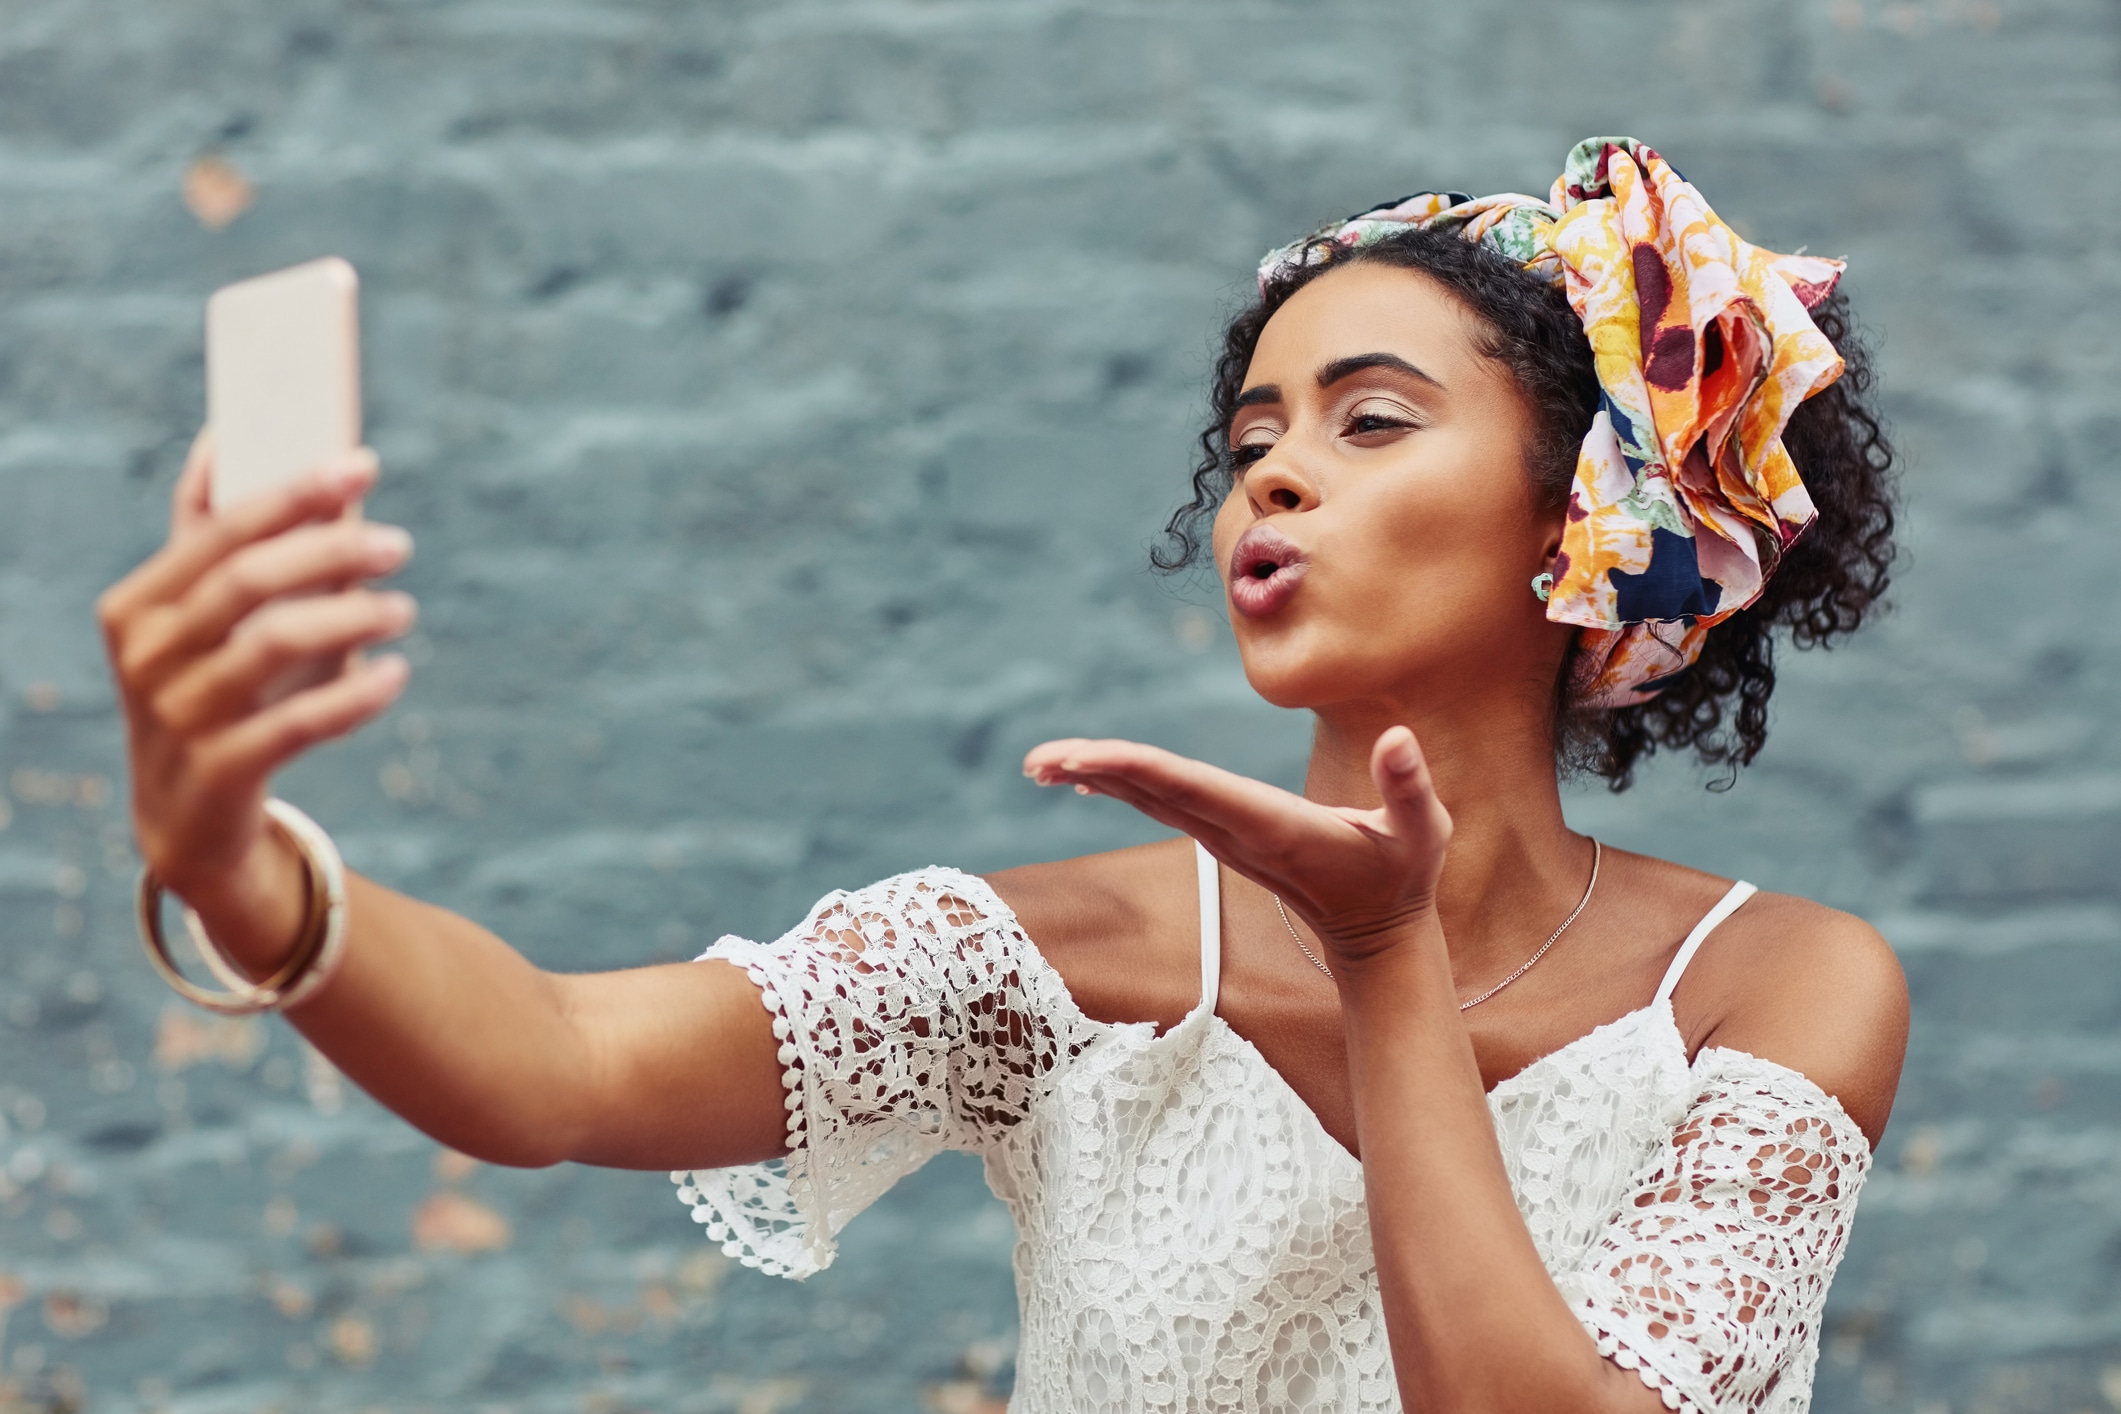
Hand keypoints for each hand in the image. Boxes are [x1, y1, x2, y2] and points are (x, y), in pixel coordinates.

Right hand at [98, 431, 415, 935]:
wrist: (187, 818)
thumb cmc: (207, 690)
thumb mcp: (196, 618)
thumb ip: (211, 536)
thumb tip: (225, 434)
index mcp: (137, 604)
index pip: (219, 529)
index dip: (294, 492)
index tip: (362, 464)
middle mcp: (146, 656)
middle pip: (249, 580)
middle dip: (333, 551)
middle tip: (399, 544)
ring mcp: (177, 717)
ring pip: (276, 645)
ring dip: (354, 617)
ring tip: (403, 609)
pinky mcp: (220, 772)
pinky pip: (301, 722)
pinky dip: (358, 694)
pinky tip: (396, 674)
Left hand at [1023, 726, 1452, 962]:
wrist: (1379, 936)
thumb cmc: (1403, 876)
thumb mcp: (1423, 833)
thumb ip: (1411, 787)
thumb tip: (1399, 738)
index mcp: (1269, 824)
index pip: (1190, 788)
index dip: (1135, 768)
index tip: (1081, 759)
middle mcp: (1235, 831)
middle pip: (1153, 793)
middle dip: (1094, 772)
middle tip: (1035, 760)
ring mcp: (1226, 837)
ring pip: (1149, 799)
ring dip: (1096, 778)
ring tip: (1040, 764)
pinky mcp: (1226, 836)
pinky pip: (1162, 804)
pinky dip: (1122, 784)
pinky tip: (1084, 775)